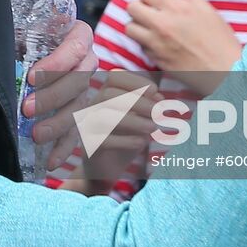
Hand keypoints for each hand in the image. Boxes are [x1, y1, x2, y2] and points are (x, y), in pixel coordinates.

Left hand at [21, 19, 96, 169]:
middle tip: (27, 109)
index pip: (76, 47)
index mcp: (79, 35)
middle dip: (53, 97)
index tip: (32, 76)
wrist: (30, 45)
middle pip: (79, 81)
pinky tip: (52, 161)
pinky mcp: (79, 111)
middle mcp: (88, 61)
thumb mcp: (21, 28)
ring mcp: (86, 88)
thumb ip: (15, 31)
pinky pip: (78, 130)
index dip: (57, 63)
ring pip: (79, 107)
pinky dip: (64, 147)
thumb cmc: (24, 34)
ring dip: (59, 124)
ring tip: (36, 135)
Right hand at [69, 68, 164, 185]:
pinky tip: (142, 143)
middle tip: (159, 112)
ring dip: (133, 120)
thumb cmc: (125, 139)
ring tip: (153, 128)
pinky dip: (126, 140)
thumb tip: (159, 97)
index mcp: (103, 96)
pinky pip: (104, 139)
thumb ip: (149, 108)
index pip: (113, 77)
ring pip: (104, 116)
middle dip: (137, 101)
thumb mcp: (141, 121)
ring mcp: (87, 126)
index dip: (134, 81)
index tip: (155, 90)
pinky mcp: (88, 146)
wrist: (108, 170)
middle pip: (109, 94)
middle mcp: (91, 107)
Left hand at [125, 0, 242, 90]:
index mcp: (174, 8)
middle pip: (132, 8)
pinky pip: (140, 47)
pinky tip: (158, 42)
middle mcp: (160, 24)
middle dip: (139, 6)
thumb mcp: (207, 9)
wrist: (224, 70)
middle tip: (149, 9)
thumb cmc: (219, 40)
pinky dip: (145, 43)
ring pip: (130, 28)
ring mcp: (156, 43)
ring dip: (137, 25)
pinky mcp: (155, 60)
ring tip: (150, 26)